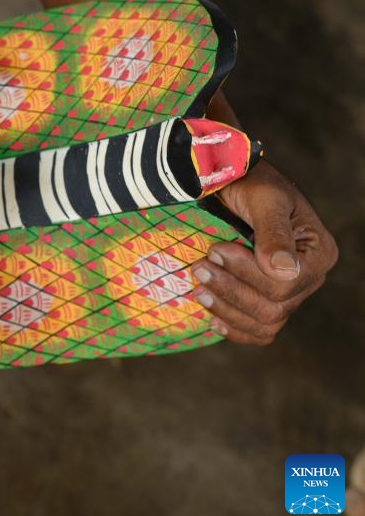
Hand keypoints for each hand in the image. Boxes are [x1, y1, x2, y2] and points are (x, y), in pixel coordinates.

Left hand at [189, 161, 337, 344]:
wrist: (235, 187)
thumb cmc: (252, 185)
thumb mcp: (265, 199)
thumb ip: (273, 231)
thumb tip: (282, 269)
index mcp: (318, 254)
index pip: (285, 283)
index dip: (247, 273)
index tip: (216, 250)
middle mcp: (309, 278)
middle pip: (274, 307)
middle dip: (231, 290)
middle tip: (198, 268)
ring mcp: (291, 293)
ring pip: (265, 323)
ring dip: (227, 310)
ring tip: (198, 290)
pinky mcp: (268, 301)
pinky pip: (258, 330)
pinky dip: (236, 329)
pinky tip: (212, 321)